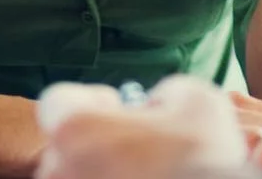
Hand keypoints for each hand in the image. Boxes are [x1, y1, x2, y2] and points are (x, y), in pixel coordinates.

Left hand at [36, 77, 250, 178]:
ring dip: (103, 172)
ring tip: (146, 174)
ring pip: (77, 178)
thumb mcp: (197, 100)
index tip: (116, 110)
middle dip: (97, 142)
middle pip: (65, 145)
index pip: (58, 102)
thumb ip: (165, 90)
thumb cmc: (203, 162)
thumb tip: (156, 104)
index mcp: (76, 130)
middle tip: (138, 147)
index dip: (88, 101)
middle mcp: (61, 171)